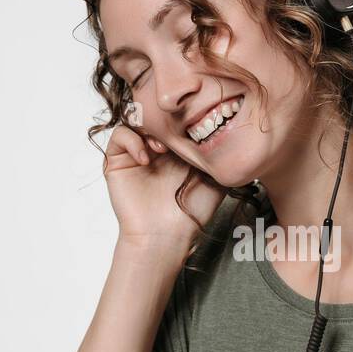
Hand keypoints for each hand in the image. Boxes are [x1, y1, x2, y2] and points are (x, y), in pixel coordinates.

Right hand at [103, 121, 223, 247]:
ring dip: (149, 129)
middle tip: (177, 135)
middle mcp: (155, 149)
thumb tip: (235, 135)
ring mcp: (136, 154)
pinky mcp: (117, 162)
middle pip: (156, 116)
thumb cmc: (191, 212)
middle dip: (166, 122)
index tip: (194, 129)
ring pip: (136, 121)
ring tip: (161, 149)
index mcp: (177, 150)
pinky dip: (131, 140)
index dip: (184, 118)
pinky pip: (119, 135)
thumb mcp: (215, 179)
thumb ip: (220, 157)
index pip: (177, 119)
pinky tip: (146, 158)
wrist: (167, 235)